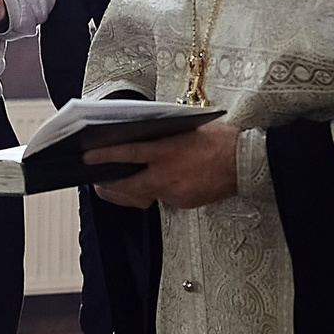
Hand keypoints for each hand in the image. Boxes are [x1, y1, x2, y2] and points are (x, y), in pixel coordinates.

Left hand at [88, 118, 239, 210]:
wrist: (245, 162)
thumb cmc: (220, 140)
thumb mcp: (186, 129)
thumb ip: (163, 138)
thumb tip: (143, 139)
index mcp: (165, 151)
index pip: (126, 153)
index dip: (104, 156)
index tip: (88, 156)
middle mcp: (166, 174)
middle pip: (127, 185)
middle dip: (109, 184)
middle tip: (98, 180)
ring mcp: (173, 193)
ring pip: (142, 195)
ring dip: (130, 191)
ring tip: (121, 184)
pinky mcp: (182, 204)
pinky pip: (162, 199)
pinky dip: (157, 192)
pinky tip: (160, 184)